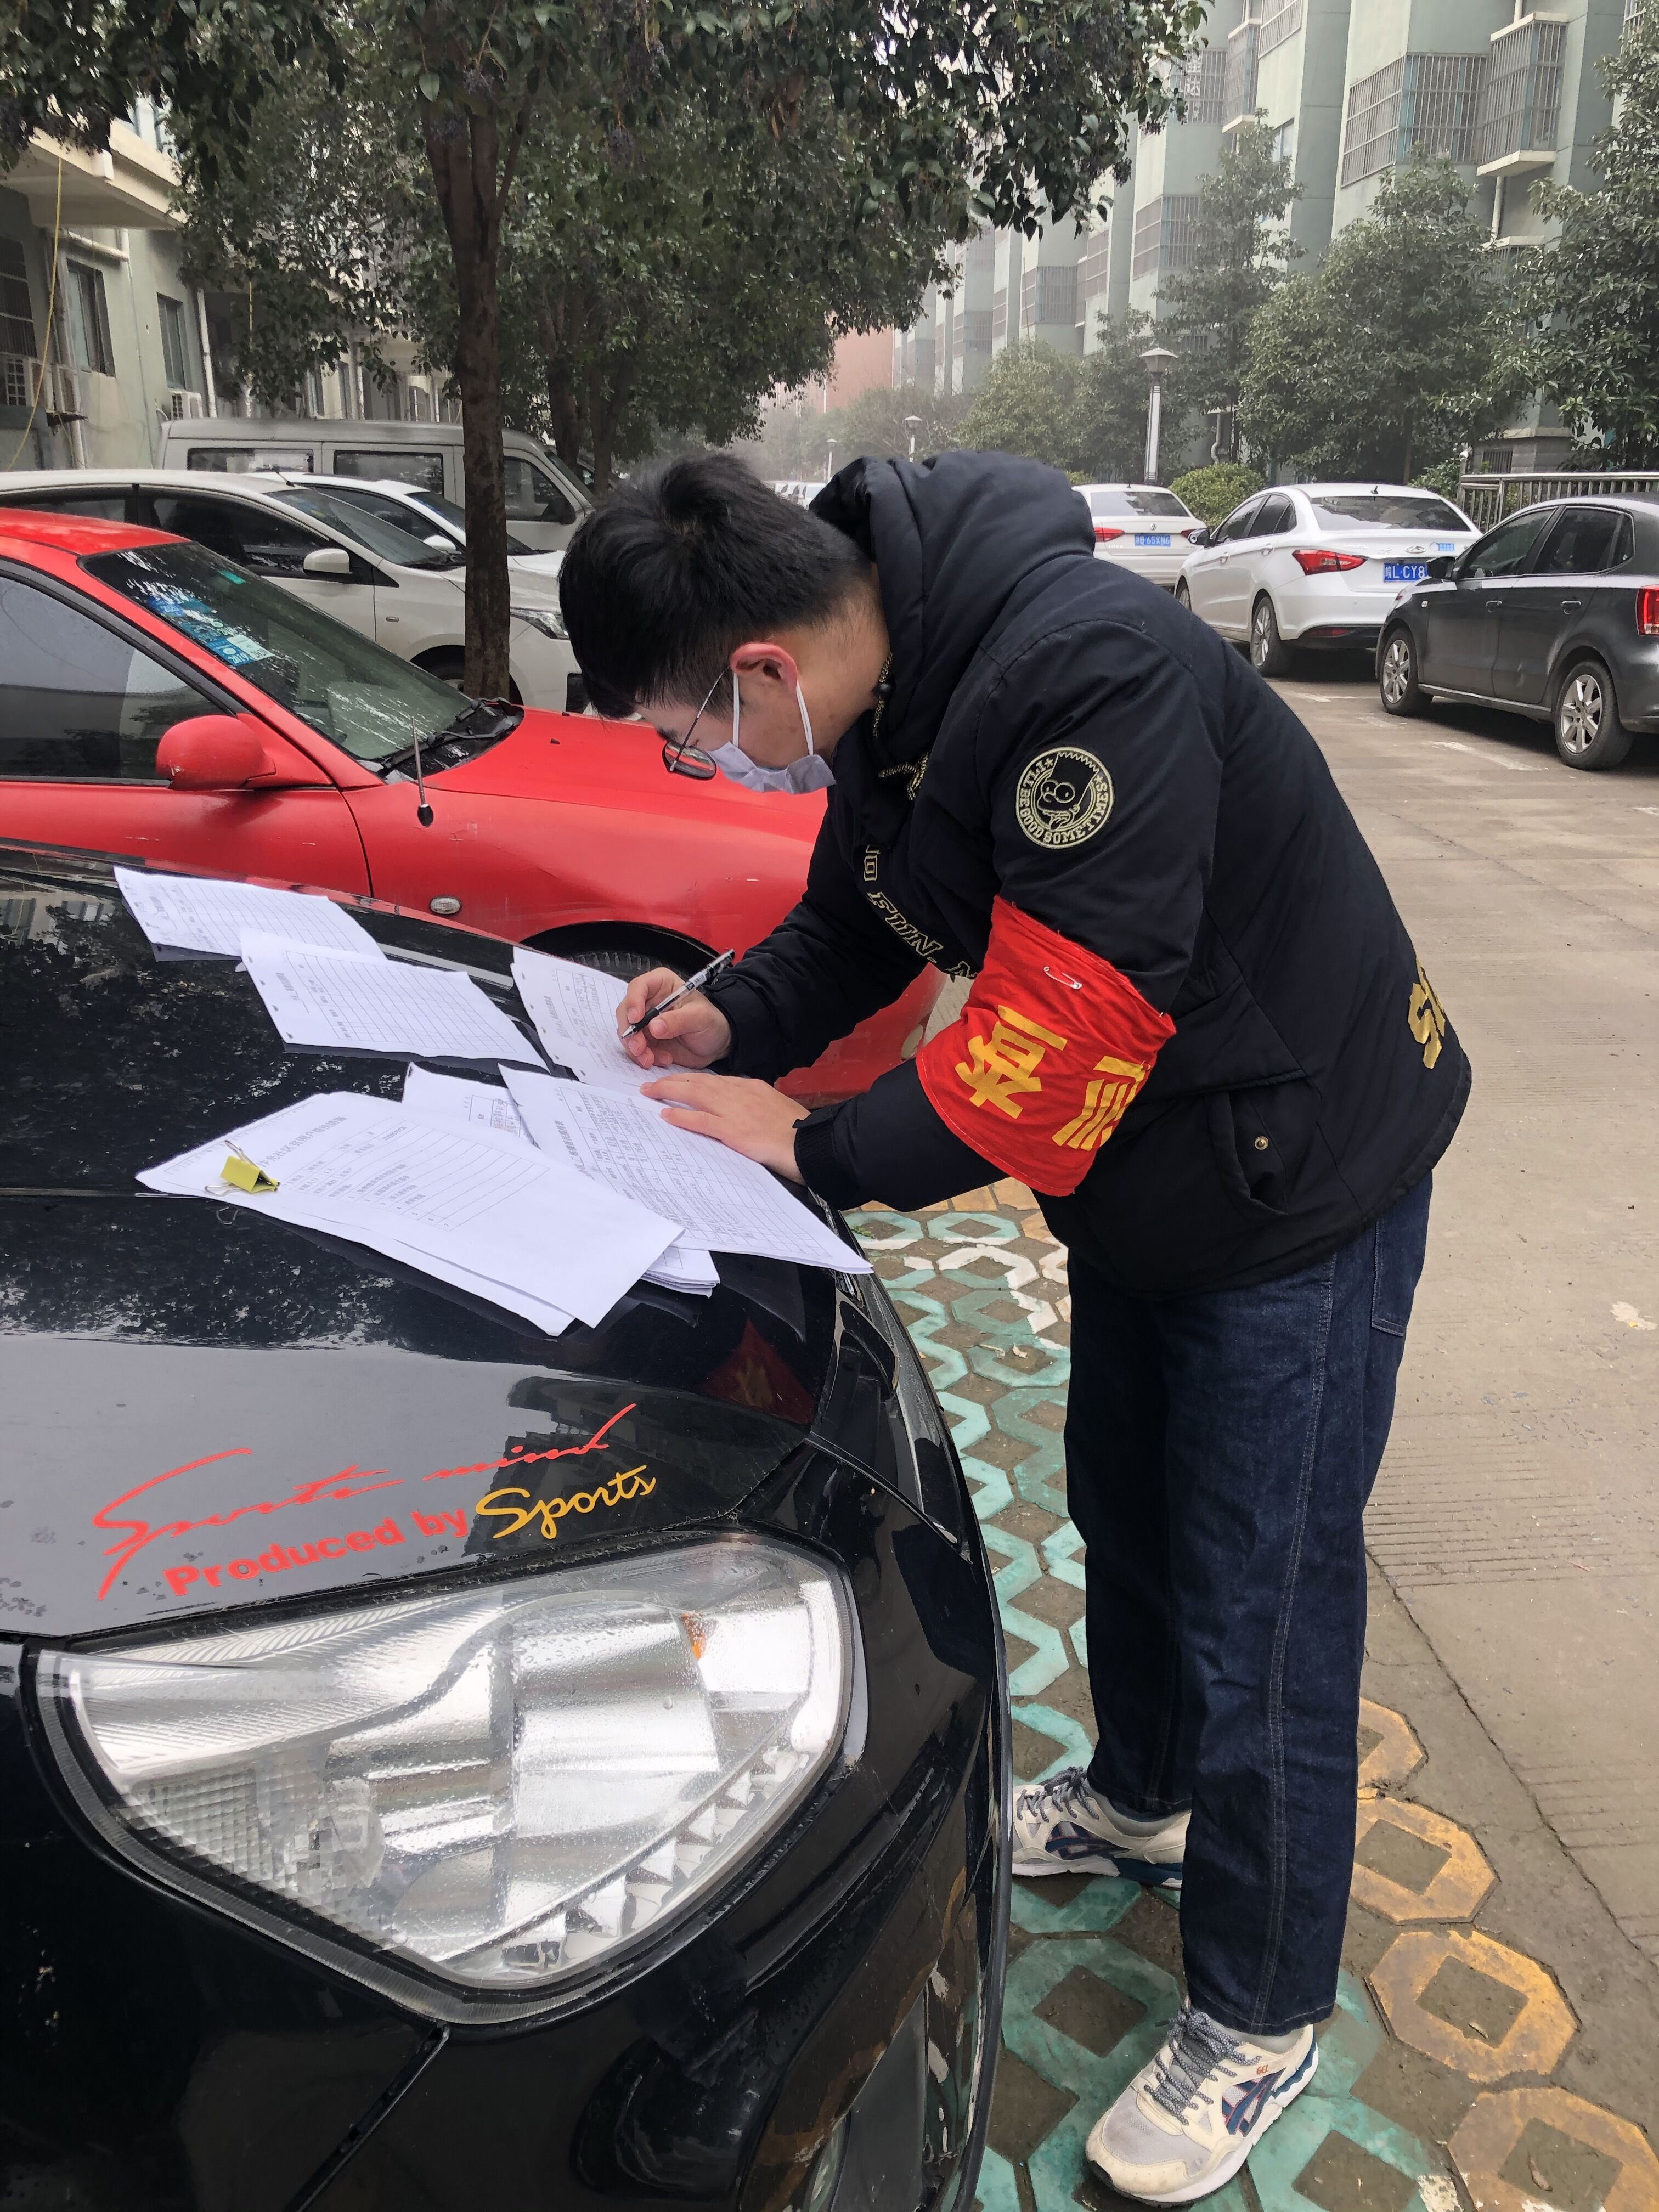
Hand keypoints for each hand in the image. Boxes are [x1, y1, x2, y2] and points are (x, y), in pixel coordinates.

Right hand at [617, 966, 732, 1070]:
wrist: (717, 1044)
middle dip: (630, 1033)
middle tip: (639, 1048)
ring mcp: (645, 1022)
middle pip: (626, 1012)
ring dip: (635, 1049)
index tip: (636, 1019)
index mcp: (661, 985)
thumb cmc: (711, 1022)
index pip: (638, 987)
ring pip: (627, 1033)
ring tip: (652, 1059)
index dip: (633, 1002)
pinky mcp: (646, 1040)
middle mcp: (649, 1001)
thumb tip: (654, 1027)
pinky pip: (636, 1049)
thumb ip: (678, 1020)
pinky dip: (644, 1057)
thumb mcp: (700, 1017)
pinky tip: (664, 1059)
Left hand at [642, 1071, 807, 1180]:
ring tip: (650, 1093)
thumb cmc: (799, 1132)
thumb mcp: (776, 1109)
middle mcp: (741, 1093)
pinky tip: (666, 1115)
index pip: (716, 1080)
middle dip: (673, 1082)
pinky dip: (682, 1116)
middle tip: (651, 1084)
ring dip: (670, 1092)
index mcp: (753, 1087)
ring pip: (695, 1095)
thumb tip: (743, 1112)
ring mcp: (736, 1111)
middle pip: (700, 1082)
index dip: (693, 1081)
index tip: (678, 1082)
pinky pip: (701, 1120)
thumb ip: (756, 1106)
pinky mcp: (733, 1131)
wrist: (813, 1144)